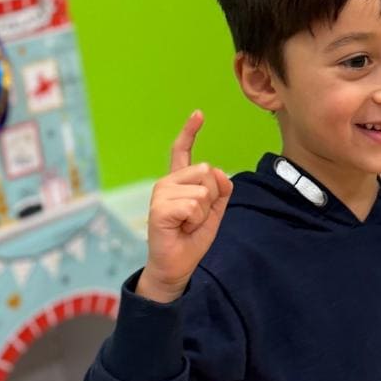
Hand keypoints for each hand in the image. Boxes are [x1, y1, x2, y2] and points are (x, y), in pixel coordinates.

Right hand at [135, 111, 232, 303]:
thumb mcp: (214, 213)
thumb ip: (221, 192)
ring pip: (203, 191)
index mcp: (179, 182)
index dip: (190, 132)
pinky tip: (182, 228)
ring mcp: (161, 193)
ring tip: (187, 224)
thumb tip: (220, 173)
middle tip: (195, 218)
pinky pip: (194, 205)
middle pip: (207, 171)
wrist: (177, 266)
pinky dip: (195, 221)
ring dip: (203, 213)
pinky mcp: (159, 207)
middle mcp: (167, 182)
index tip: (198, 114)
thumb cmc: (191, 239)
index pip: (182, 151)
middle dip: (212, 198)